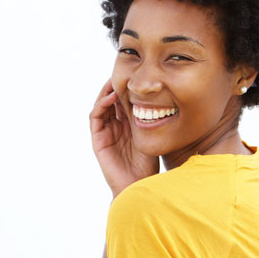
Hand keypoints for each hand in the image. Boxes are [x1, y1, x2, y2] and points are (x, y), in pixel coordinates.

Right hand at [89, 78, 159, 197]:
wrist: (139, 186)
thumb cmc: (149, 164)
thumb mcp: (151, 134)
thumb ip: (151, 118)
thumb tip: (162, 98)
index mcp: (127, 125)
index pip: (124, 101)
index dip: (127, 88)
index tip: (134, 74)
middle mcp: (115, 127)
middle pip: (111, 100)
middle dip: (116, 86)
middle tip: (123, 71)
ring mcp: (106, 133)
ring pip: (102, 106)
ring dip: (107, 92)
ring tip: (115, 80)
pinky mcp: (99, 140)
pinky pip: (96, 118)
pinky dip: (101, 105)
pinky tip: (111, 97)